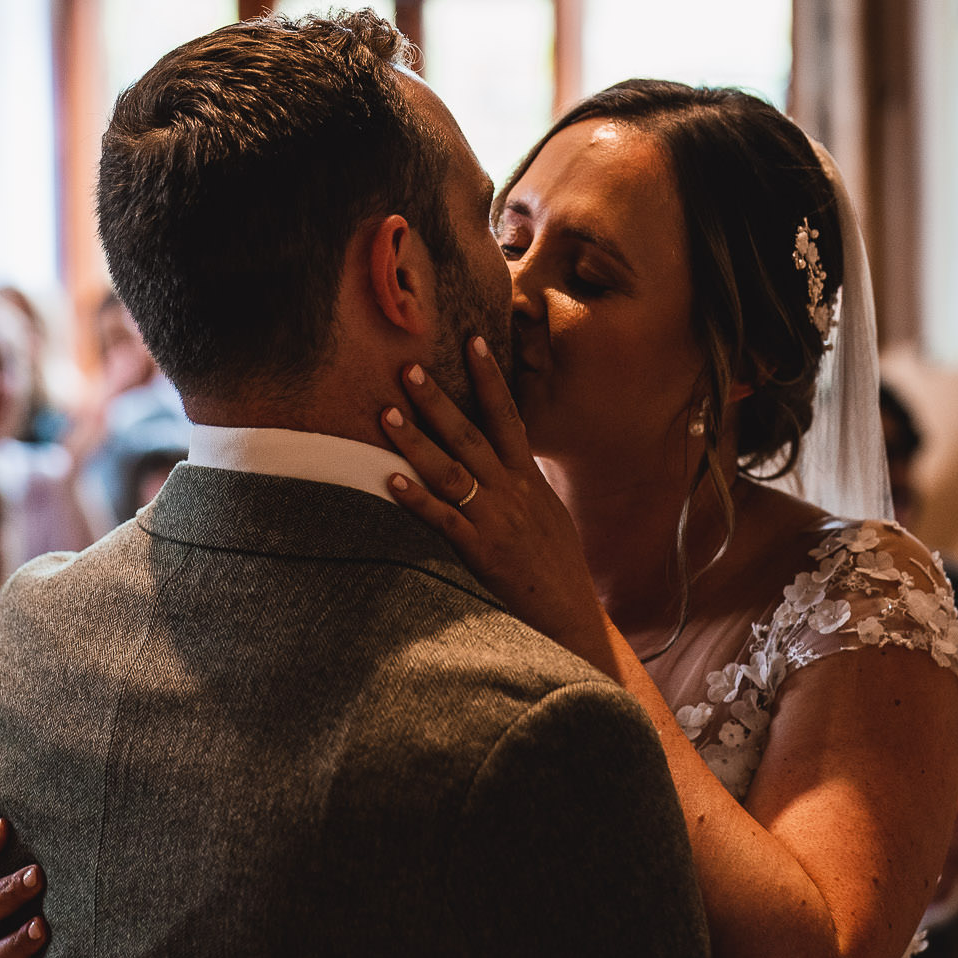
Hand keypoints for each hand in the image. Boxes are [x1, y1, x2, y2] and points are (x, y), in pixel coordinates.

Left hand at [380, 338, 614, 673]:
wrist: (572, 617)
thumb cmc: (558, 570)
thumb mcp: (549, 517)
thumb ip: (525, 487)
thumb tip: (508, 462)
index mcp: (529, 480)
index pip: (508, 416)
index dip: (490, 378)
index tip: (472, 340)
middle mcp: (512, 492)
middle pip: (471, 434)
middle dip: (438, 399)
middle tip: (408, 367)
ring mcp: (496, 520)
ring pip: (451, 470)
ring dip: (415, 440)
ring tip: (385, 413)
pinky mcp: (480, 553)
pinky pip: (442, 520)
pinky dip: (415, 499)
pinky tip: (389, 480)